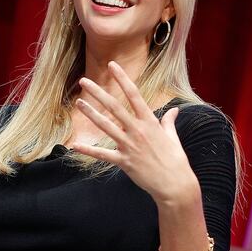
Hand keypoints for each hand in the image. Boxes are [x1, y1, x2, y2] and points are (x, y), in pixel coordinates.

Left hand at [70, 62, 199, 205]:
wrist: (175, 185)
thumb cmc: (176, 160)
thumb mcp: (173, 137)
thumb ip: (169, 122)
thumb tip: (174, 110)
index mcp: (150, 122)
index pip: (134, 94)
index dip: (122, 79)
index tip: (112, 65)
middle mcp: (137, 130)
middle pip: (114, 107)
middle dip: (98, 92)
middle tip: (84, 81)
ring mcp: (129, 145)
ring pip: (106, 126)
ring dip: (91, 114)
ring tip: (78, 102)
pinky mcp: (124, 161)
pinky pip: (103, 155)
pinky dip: (89, 150)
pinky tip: (75, 145)